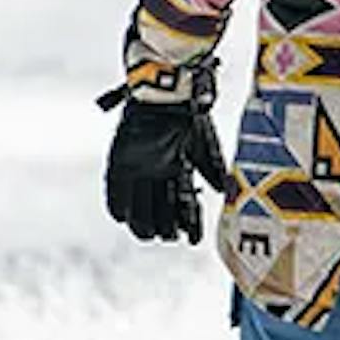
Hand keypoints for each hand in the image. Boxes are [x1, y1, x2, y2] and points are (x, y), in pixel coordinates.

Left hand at [105, 93, 232, 245]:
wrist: (167, 97)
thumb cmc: (189, 117)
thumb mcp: (205, 146)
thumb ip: (213, 170)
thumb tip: (225, 192)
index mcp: (178, 166)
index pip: (184, 201)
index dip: (189, 222)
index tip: (192, 241)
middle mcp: (157, 169)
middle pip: (159, 205)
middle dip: (164, 224)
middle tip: (167, 238)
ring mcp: (138, 165)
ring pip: (138, 201)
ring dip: (141, 220)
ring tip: (146, 236)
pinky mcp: (120, 159)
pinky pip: (115, 186)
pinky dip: (116, 202)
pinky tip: (119, 217)